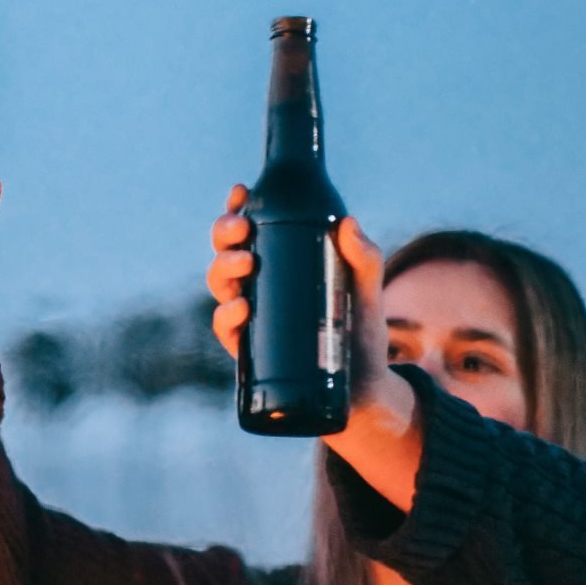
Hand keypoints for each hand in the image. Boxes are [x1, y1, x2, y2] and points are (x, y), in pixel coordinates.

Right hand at [206, 185, 420, 507]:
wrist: (364, 392)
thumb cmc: (361, 335)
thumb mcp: (367, 292)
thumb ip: (364, 258)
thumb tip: (348, 223)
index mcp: (279, 266)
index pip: (249, 230)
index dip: (237, 208)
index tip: (241, 191)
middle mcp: (257, 288)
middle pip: (225, 252)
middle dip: (225, 234)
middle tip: (242, 231)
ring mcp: (250, 319)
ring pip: (218, 285)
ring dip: (222, 269)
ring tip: (245, 265)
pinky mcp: (249, 353)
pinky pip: (224, 329)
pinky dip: (226, 315)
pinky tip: (241, 308)